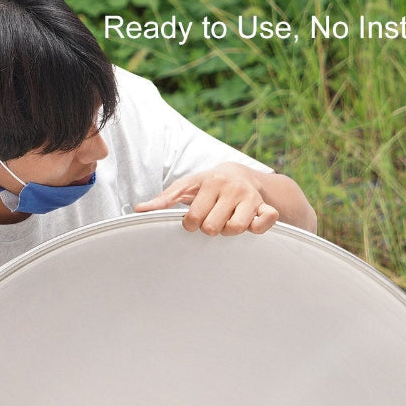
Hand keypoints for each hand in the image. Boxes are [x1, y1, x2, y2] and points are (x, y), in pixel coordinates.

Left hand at [134, 164, 279, 234]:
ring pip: (236, 229)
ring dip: (229, 232)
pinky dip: (258, 228)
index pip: (194, 217)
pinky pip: (265, 222)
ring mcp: (250, 197)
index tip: (193, 221)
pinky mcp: (266, 206)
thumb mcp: (187, 187)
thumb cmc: (209, 185)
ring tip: (227, 222)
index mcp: (210, 181)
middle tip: (212, 220)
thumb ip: (165, 199)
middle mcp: (231, 187)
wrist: (242, 173)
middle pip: (213, 227)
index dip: (191, 224)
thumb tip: (139, 210)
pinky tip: (251, 224)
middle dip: (210, 229)